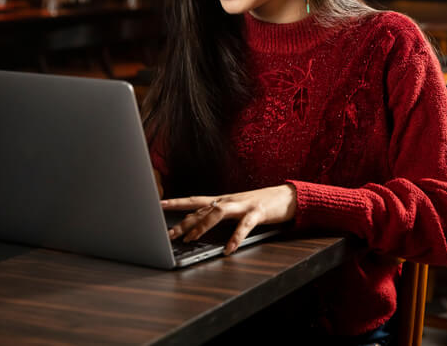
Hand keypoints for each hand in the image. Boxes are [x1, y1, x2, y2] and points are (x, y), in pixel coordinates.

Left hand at [161, 184, 296, 254]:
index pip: (195, 200)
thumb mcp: (236, 209)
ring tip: (191, 239)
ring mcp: (244, 205)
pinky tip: (229, 249)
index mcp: (223, 200)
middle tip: (168, 233)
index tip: (159, 204)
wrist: (287, 196)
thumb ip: (218, 215)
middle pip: (202, 209)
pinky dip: (236, 237)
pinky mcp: (258, 212)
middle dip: (183, 222)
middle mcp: (230, 201)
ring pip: (218, 213)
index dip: (177, 202)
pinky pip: (245, 225)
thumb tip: (197, 224)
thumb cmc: (260, 204)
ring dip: (202, 226)